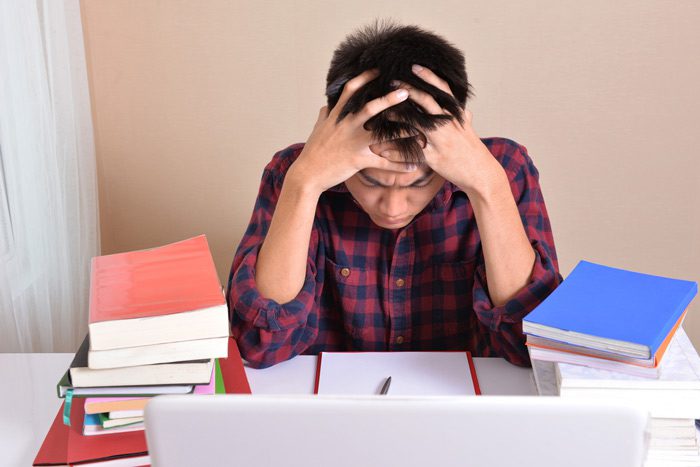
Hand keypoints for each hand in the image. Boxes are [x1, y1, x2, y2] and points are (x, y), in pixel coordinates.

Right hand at [289, 70, 417, 194]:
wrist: (307, 175)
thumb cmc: (313, 151)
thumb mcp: (317, 130)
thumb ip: (324, 116)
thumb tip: (326, 106)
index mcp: (338, 116)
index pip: (351, 91)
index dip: (365, 78)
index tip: (379, 70)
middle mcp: (346, 126)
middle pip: (370, 108)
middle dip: (389, 100)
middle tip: (406, 92)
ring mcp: (353, 143)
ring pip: (381, 135)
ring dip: (401, 131)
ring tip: (419, 128)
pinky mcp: (357, 160)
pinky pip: (382, 163)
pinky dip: (399, 165)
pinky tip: (413, 166)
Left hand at [390, 65, 505, 196]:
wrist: (480, 174)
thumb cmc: (473, 152)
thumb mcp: (469, 132)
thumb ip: (464, 120)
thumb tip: (465, 111)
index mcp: (456, 115)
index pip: (442, 90)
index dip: (429, 77)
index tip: (414, 66)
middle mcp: (448, 124)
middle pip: (427, 101)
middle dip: (408, 90)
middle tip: (392, 81)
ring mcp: (440, 140)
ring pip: (416, 122)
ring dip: (398, 115)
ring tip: (383, 110)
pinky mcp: (433, 157)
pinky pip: (411, 150)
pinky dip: (396, 149)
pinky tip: (383, 147)